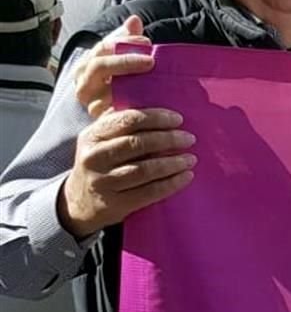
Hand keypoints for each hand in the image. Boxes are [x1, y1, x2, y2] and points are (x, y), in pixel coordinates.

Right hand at [58, 108, 195, 238]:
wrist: (79, 202)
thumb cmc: (101, 162)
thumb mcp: (101, 139)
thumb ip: (122, 122)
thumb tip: (159, 107)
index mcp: (93, 135)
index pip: (129, 120)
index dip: (157, 118)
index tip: (178, 119)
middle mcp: (94, 157)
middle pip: (138, 144)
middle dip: (169, 139)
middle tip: (190, 139)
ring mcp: (102, 182)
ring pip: (144, 170)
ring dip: (173, 163)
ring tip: (191, 159)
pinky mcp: (114, 204)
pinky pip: (149, 192)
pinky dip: (171, 184)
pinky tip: (186, 176)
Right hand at [73, 15, 153, 117]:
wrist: (115, 118)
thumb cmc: (121, 80)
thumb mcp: (120, 58)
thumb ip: (126, 40)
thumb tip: (134, 20)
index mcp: (86, 67)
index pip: (100, 49)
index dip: (123, 42)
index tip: (146, 42)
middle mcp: (84, 86)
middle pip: (99, 67)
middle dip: (125, 61)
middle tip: (151, 61)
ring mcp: (93, 106)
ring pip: (106, 91)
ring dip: (131, 86)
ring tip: (155, 82)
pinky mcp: (105, 124)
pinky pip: (118, 115)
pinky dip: (136, 108)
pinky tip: (154, 104)